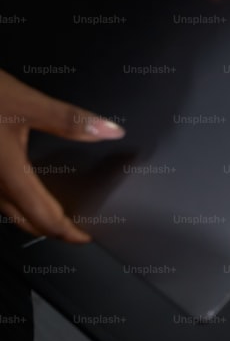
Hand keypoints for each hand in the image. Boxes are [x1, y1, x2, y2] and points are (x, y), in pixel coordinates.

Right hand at [0, 70, 124, 242]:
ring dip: (33, 216)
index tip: (86, 237)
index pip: (44, 218)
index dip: (68, 233)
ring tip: (56, 212)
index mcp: (7, 174)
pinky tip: (25, 185)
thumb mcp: (25, 102)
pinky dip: (16, 199)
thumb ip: (68, 120)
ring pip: (7, 209)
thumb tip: (109, 130)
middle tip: (75, 230)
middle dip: (52, 229)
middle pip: (24, 221)